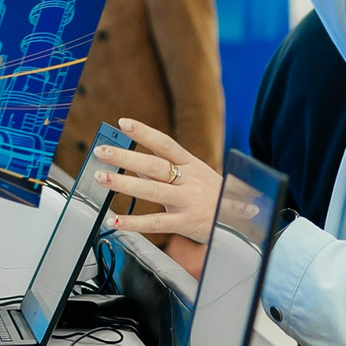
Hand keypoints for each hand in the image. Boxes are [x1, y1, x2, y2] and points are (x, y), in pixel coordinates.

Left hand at [91, 118, 222, 276]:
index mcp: (192, 165)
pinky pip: (156, 222)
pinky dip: (134, 222)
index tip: (123, 123)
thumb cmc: (216, 198)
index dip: (144, 132)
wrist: (244, 222)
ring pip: (152, 190)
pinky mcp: (186, 223)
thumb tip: (135, 168)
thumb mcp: (195, 178)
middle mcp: (189, 180)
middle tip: (101, 151)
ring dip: (124, 183)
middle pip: (154, 165)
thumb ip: (166, 174)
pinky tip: (115, 221)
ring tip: (102, 177)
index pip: (166, 144)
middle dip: (126, 157)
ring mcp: (188, 201)